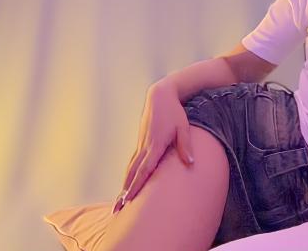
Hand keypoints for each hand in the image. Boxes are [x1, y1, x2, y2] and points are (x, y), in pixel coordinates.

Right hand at [112, 80, 193, 212]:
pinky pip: (133, 162)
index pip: (144, 170)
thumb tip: (190, 163)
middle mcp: (145, 146)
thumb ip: (185, 146)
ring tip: (118, 203)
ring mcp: (141, 144)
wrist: (160, 96)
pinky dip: (128, 175)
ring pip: (130, 168)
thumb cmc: (174, 112)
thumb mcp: (183, 127)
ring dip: (124, 185)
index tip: (128, 200)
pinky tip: (126, 183)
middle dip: (124, 193)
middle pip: (132, 174)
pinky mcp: (140, 142)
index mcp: (155, 145)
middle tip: (116, 211)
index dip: (136, 186)